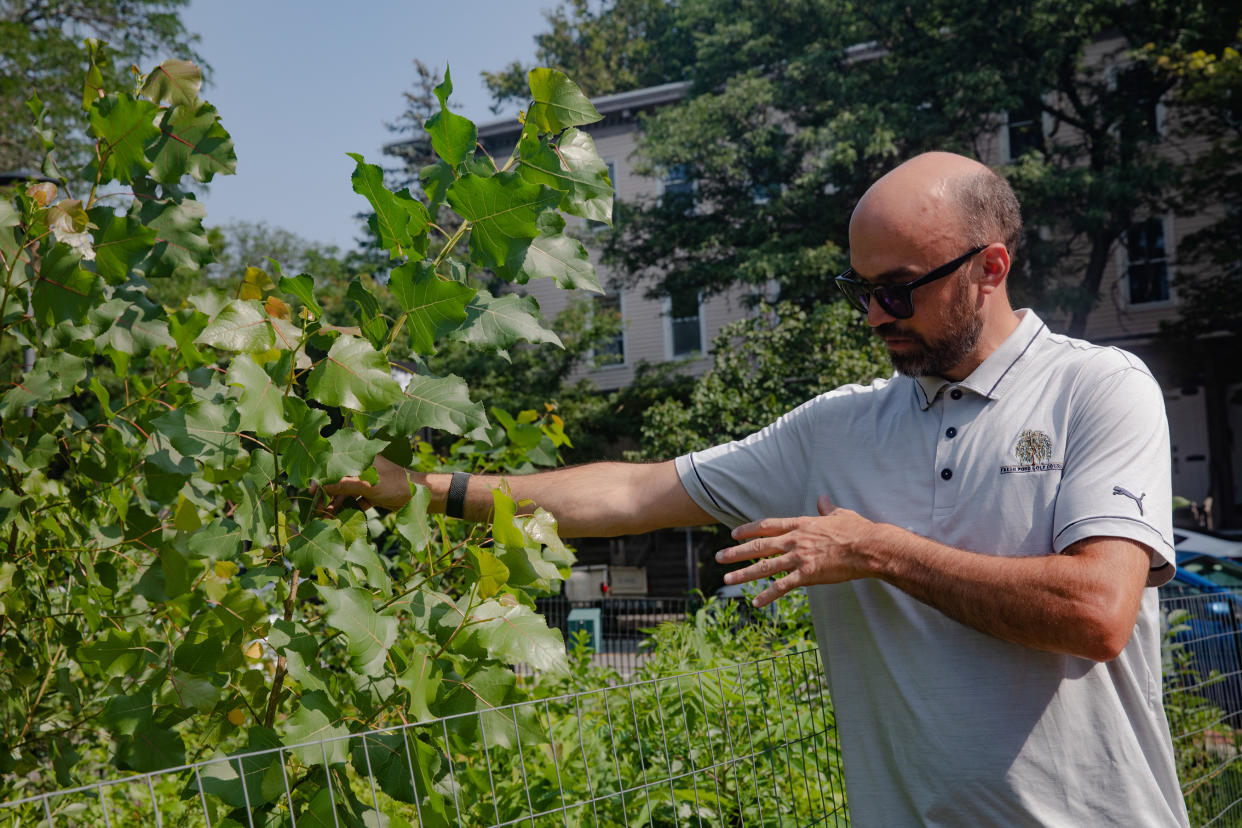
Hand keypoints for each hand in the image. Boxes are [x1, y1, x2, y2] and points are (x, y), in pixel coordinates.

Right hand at [313, 455, 418, 512]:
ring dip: (337, 503)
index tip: (311, 491)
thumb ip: (344, 485)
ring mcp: (368, 482)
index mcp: (361, 458)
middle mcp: (363, 469)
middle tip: (316, 508)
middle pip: (339, 480)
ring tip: (326, 514)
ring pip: (346, 492)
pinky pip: (356, 501)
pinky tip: (340, 517)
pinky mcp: (373, 495)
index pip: (335, 465)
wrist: (420, 496)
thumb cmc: (396, 484)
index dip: (321, 477)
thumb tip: (320, 487)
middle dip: (327, 493)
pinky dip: (349, 508)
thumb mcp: (368, 484)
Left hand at [716, 494, 874, 606]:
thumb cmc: (858, 530)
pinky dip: (768, 595)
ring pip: (764, 567)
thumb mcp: (840, 514)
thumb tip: (823, 498)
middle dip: (736, 552)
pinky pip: (782, 587)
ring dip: (743, 574)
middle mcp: (795, 540)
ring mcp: (799, 558)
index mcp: (801, 524)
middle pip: (759, 546)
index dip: (748, 529)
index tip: (733, 534)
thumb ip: (827, 508)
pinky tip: (755, 602)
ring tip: (726, 579)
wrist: (869, 548)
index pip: (767, 525)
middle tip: (718, 557)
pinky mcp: (807, 575)